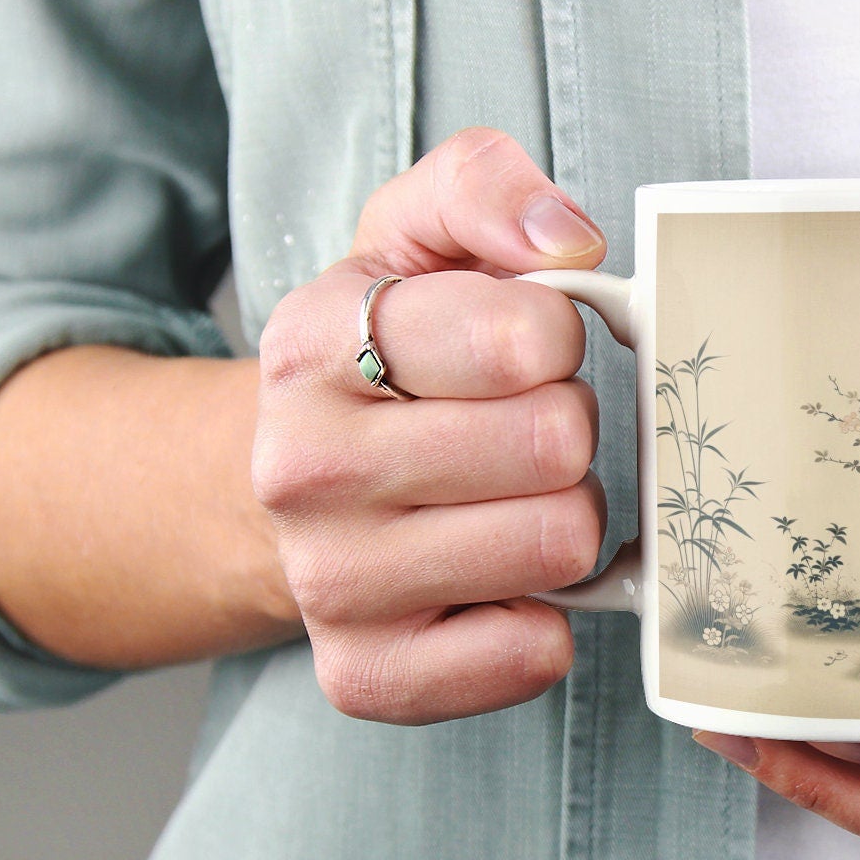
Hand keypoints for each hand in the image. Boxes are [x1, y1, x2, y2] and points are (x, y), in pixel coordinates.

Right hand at [253, 128, 610, 723]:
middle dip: (568, 432)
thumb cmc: (386, 356)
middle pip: (559, 446)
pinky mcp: (365, 673)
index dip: (558, 339)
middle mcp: (305, 467)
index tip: (525, 350)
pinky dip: (544, 620)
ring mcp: (329, 580)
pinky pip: (530, 655)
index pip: (529, 337)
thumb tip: (569, 238)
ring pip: (558, 545)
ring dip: (564, 520)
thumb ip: (484, 186)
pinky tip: (500, 582)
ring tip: (509, 499)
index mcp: (317, 341)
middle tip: (521, 434)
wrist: (290, 483)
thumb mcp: (412, 236)